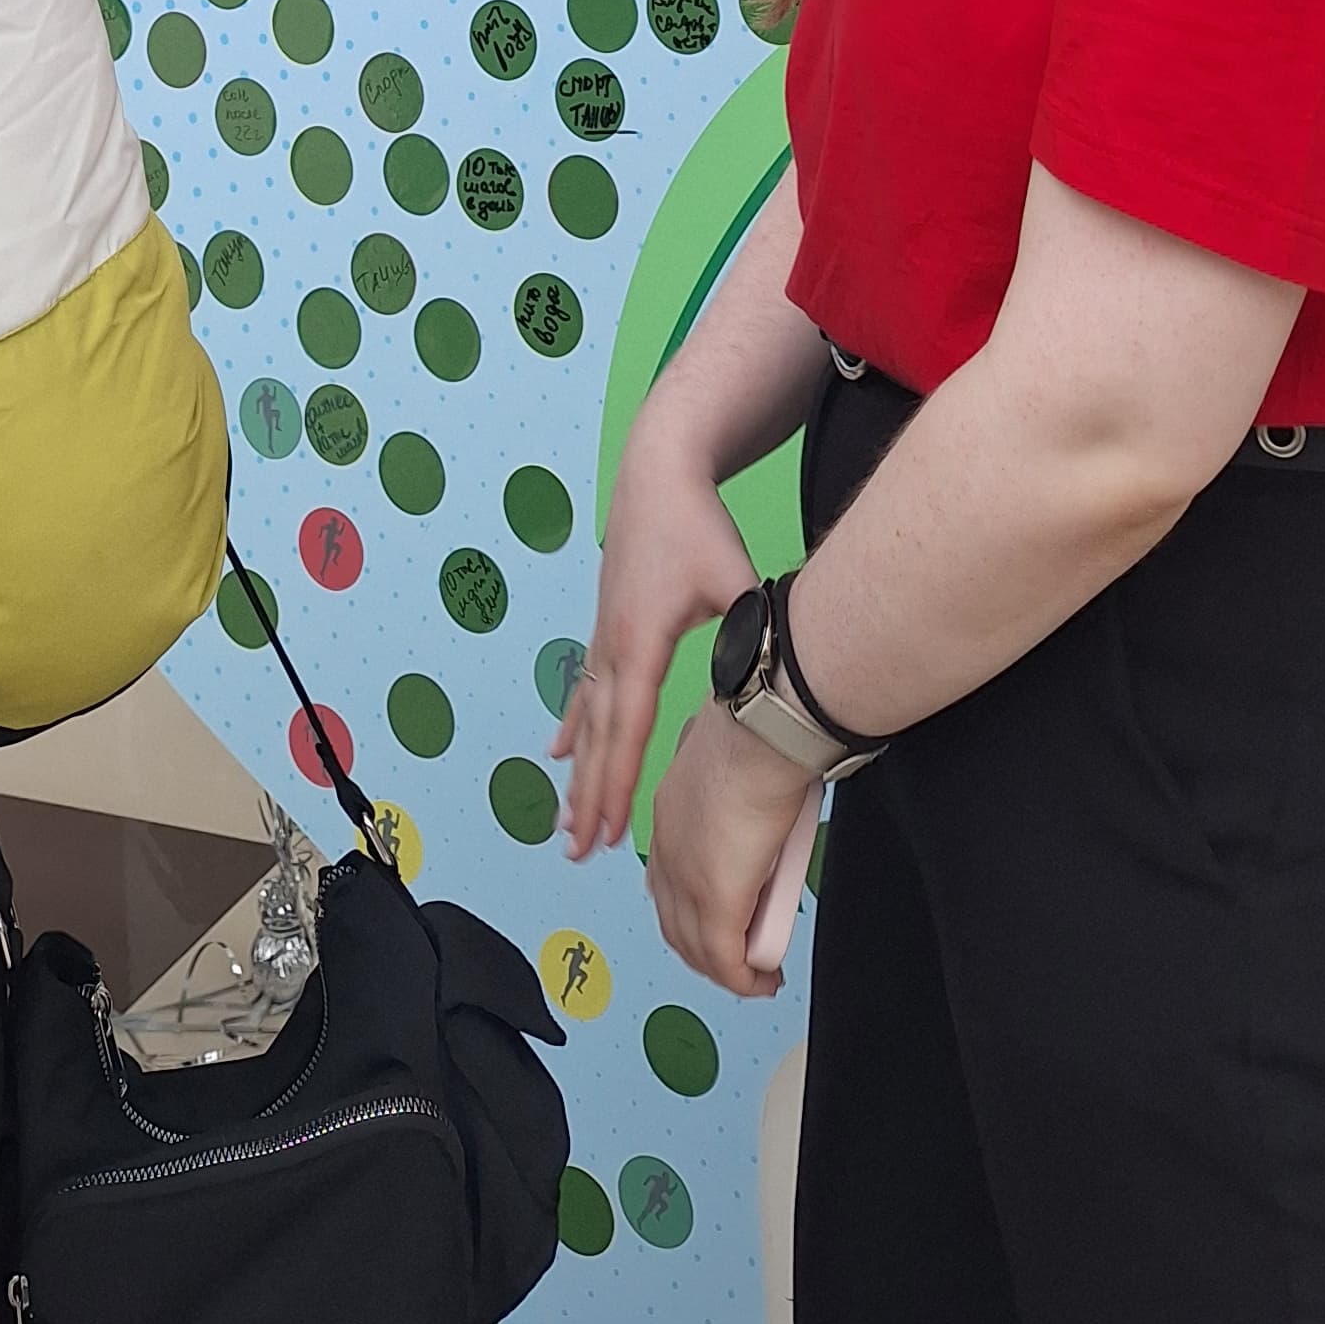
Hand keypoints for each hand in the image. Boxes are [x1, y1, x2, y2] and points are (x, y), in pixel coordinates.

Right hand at [551, 428, 757, 858]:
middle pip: (599, 735)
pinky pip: (583, 689)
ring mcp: (603, 636)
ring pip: (586, 719)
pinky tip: (557, 752)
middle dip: (589, 796)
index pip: (629, 727)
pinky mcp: (606, 627)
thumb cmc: (697, 523)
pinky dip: (572, 725)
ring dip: (577, 773)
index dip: (616, 782)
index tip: (608, 831)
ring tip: (567, 823)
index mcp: (641, 639)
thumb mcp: (734, 576)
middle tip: (580, 851)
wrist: (656, 472)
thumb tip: (767, 683)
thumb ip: (746, 631)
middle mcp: (612, 645)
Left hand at [646, 705, 817, 997]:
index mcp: (668, 814)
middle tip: (738, 960)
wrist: (762, 735)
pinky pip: (726, 960)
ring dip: (727, 969)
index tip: (718, 923)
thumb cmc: (756, 736)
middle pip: (675, 923)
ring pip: (697, 948)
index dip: (691, 911)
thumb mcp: (733, 764)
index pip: (668, 880)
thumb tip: (758, 794)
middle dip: (705, 951)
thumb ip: (734, 788)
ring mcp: (687, 879)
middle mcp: (668, 851)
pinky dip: (744, 979)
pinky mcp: (716, 902)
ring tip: (757, 972)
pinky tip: (763, 981)